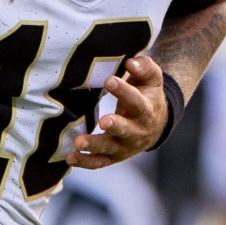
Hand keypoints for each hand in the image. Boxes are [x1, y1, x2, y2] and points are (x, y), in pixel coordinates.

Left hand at [67, 54, 172, 168]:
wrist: (155, 125)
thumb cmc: (147, 95)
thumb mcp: (151, 79)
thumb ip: (144, 68)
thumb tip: (131, 62)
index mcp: (146, 110)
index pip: (136, 101)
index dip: (123, 91)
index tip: (109, 80)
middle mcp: (136, 131)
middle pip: (126, 130)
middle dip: (115, 125)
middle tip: (103, 121)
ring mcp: (124, 146)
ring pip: (110, 149)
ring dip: (94, 146)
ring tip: (78, 143)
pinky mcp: (113, 157)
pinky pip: (99, 162)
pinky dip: (85, 162)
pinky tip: (70, 158)